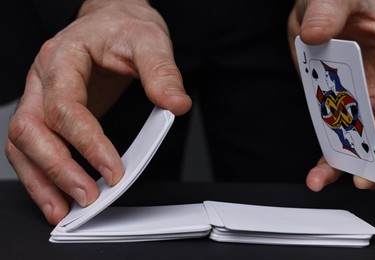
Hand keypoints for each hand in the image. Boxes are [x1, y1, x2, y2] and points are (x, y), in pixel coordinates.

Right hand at [5, 0, 191, 224]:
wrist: (113, 20)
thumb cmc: (124, 27)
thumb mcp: (148, 40)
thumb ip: (161, 72)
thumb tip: (176, 104)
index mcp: (62, 58)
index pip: (65, 107)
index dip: (87, 143)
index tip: (113, 171)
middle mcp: (42, 79)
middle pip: (30, 129)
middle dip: (56, 169)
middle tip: (87, 198)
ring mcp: (40, 96)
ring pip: (22, 144)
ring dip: (40, 181)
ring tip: (62, 211)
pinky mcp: (48, 112)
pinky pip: (32, 146)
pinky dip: (41, 174)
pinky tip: (58, 195)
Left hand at [288, 0, 374, 190]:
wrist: (314, 11)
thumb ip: (328, 12)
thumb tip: (315, 33)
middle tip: (367, 172)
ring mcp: (358, 100)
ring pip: (368, 139)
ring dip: (358, 164)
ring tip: (340, 180)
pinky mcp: (336, 108)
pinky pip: (337, 138)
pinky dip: (330, 160)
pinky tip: (319, 177)